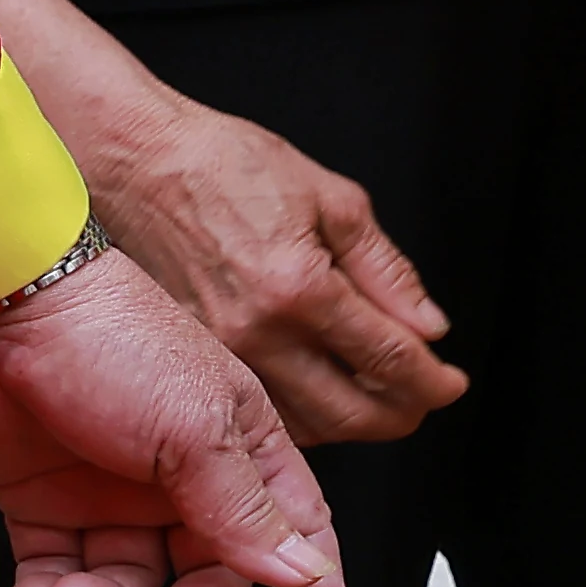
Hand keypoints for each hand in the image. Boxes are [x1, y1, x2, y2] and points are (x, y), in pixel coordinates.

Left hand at [0, 248, 352, 586]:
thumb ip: (246, 510)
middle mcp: (184, 479)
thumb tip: (302, 575)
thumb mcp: (197, 429)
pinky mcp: (45, 503)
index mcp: (242, 450)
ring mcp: (112, 494)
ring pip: (130, 586)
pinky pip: (59, 576)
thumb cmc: (113, 339)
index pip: (298, 536)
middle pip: (209, 579)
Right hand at [83, 89, 463, 446]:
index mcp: (298, 287)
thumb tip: (428, 326)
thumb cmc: (224, 166)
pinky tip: (319, 394)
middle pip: (349, 412)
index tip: (450, 384)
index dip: (432, 381)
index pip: (388, 360)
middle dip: (401, 414)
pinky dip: (299, 417)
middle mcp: (253, 331)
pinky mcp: (188, 356)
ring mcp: (214, 351)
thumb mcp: (332, 200)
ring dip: (352, 424)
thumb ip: (387, 271)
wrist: (135, 160)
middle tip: (423, 397)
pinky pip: (255, 409)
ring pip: (302, 426)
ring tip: (378, 397)